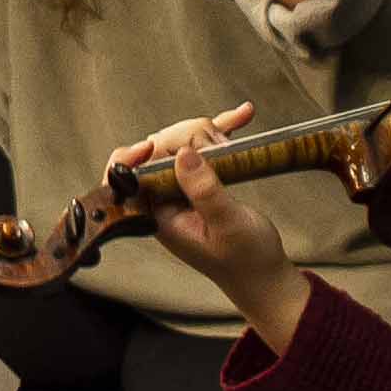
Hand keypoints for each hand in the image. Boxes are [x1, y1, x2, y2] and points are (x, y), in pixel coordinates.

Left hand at [122, 107, 309, 340]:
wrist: (266, 274)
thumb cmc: (247, 259)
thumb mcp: (228, 225)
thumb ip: (204, 191)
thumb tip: (182, 153)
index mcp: (158, 215)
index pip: (124, 180)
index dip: (129, 157)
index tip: (151, 145)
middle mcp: (165, 199)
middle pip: (156, 151)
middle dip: (186, 139)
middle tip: (219, 148)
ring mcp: (183, 188)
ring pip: (181, 143)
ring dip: (209, 133)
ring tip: (234, 140)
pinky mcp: (203, 181)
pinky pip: (206, 148)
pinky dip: (223, 131)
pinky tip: (243, 115)